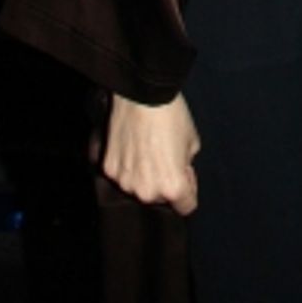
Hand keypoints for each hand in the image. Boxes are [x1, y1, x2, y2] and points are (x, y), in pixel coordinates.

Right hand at [101, 91, 200, 214]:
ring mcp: (124, 181)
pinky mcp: (108, 169)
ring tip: (147, 148)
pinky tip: (132, 145)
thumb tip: (179, 171)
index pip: (185, 207)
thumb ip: (186, 166)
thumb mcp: (193, 143)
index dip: (189, 188)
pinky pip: (122, 174)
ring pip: (139, 187)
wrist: (141, 95)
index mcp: (172, 187)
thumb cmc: (171, 116)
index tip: (185, 173)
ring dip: (145, 175)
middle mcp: (146, 191)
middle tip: (166, 156)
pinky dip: (127, 165)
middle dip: (165, 181)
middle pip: (160, 198)